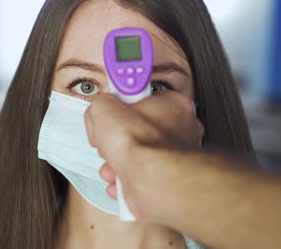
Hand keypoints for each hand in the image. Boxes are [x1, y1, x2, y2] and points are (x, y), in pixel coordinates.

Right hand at [84, 91, 203, 219]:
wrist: (153, 183)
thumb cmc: (141, 147)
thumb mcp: (104, 109)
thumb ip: (100, 103)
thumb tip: (99, 107)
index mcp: (172, 104)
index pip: (143, 97)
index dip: (121, 105)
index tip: (112, 105)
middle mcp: (181, 130)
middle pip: (138, 131)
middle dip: (116, 142)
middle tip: (109, 142)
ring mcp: (176, 158)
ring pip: (139, 157)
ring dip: (117, 164)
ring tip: (111, 167)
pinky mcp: (170, 182)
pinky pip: (142, 178)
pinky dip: (126, 182)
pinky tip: (119, 182)